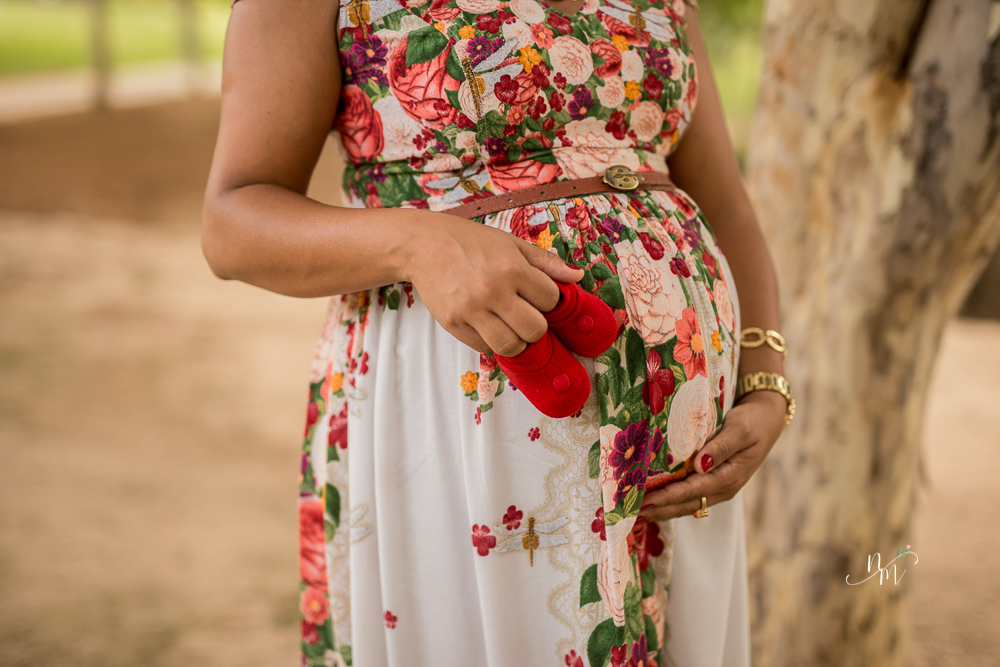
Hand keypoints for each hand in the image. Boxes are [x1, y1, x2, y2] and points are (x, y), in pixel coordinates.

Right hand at [404, 214, 583, 355]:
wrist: (423, 245)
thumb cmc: (468, 241)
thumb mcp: (510, 243)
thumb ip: (545, 262)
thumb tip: (577, 276)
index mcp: (511, 268)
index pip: (551, 300)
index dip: (549, 300)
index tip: (538, 295)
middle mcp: (493, 291)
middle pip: (536, 329)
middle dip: (537, 325)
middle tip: (527, 315)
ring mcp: (471, 310)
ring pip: (512, 346)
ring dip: (517, 340)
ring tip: (511, 326)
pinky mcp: (453, 324)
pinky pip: (485, 347)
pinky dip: (492, 342)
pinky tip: (490, 326)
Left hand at [639, 389, 786, 520]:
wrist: (767, 418)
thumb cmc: (753, 420)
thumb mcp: (740, 429)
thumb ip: (721, 447)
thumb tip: (700, 465)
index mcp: (730, 476)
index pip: (692, 491)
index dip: (667, 497)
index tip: (644, 501)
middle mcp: (723, 488)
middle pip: (686, 504)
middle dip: (658, 510)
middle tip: (630, 513)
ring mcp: (719, 488)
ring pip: (686, 504)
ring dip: (662, 509)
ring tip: (636, 512)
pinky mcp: (713, 483)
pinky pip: (690, 497)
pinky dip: (671, 501)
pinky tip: (653, 501)